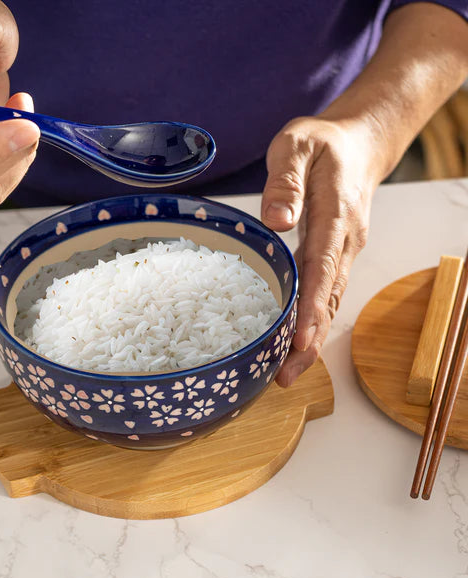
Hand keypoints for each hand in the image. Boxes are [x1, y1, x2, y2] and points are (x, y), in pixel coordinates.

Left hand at [261, 116, 379, 386]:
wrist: (358, 143)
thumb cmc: (323, 144)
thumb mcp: (297, 145)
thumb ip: (286, 181)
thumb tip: (276, 220)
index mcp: (335, 216)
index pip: (322, 269)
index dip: (311, 308)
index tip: (298, 341)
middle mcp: (345, 242)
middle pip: (329, 298)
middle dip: (310, 341)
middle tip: (285, 378)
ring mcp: (344, 251)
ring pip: (330, 302)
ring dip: (312, 338)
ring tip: (286, 372)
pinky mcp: (336, 255)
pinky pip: (326, 293)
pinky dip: (313, 320)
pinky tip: (294, 341)